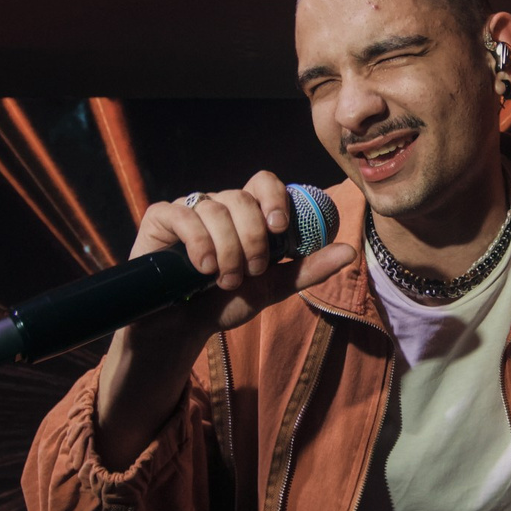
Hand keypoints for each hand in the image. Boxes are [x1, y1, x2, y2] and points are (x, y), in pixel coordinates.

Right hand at [128, 171, 355, 340]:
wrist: (182, 328)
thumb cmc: (224, 304)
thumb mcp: (271, 288)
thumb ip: (308, 269)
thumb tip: (349, 251)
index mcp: (246, 216)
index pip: (264, 182)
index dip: (274, 198)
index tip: (281, 227)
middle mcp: (218, 206)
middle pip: (242, 198)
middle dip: (252, 238)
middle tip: (251, 271)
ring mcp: (189, 210)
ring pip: (215, 208)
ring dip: (226, 249)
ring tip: (224, 280)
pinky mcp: (161, 218)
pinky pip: (182, 214)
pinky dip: (197, 241)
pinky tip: (202, 268)